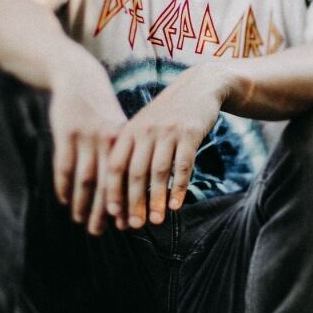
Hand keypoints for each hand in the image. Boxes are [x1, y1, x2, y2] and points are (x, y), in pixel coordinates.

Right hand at [48, 58, 126, 235]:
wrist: (79, 79)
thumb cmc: (100, 109)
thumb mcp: (117, 127)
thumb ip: (122, 154)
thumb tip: (131, 190)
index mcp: (124, 140)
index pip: (126, 179)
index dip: (124, 203)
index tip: (124, 225)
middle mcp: (108, 140)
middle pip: (106, 183)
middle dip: (101, 210)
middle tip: (97, 231)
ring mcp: (86, 137)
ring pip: (84, 178)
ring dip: (80, 202)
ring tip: (78, 220)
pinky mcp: (65, 134)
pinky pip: (63, 166)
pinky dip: (63, 186)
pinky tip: (63, 200)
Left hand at [105, 65, 229, 229]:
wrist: (199, 86)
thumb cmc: (167, 115)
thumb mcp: (144, 126)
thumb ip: (132, 152)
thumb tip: (121, 192)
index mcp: (129, 131)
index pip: (115, 164)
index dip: (113, 190)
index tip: (112, 214)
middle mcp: (145, 130)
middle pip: (136, 171)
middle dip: (134, 201)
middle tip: (134, 225)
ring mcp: (168, 131)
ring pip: (159, 171)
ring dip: (157, 199)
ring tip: (156, 221)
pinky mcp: (190, 133)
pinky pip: (183, 164)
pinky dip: (179, 187)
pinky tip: (177, 206)